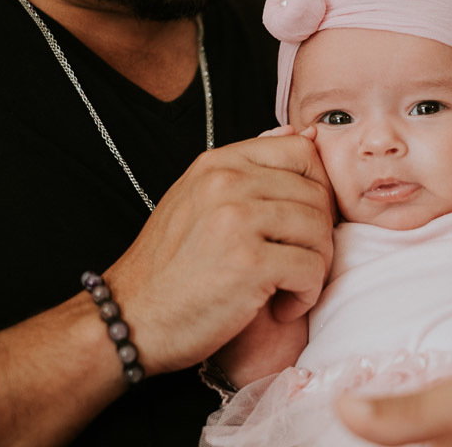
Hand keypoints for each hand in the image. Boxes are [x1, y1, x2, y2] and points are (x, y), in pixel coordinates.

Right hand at [103, 132, 334, 375]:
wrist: (131, 320)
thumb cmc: (172, 267)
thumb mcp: (202, 200)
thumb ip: (251, 168)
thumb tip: (303, 132)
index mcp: (219, 163)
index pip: (302, 151)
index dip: (320, 188)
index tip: (307, 222)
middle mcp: (227, 182)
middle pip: (317, 194)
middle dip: (321, 234)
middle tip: (301, 263)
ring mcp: (237, 220)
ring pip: (320, 230)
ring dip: (316, 266)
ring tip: (291, 287)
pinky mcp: (249, 262)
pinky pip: (311, 268)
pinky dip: (306, 294)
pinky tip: (283, 307)